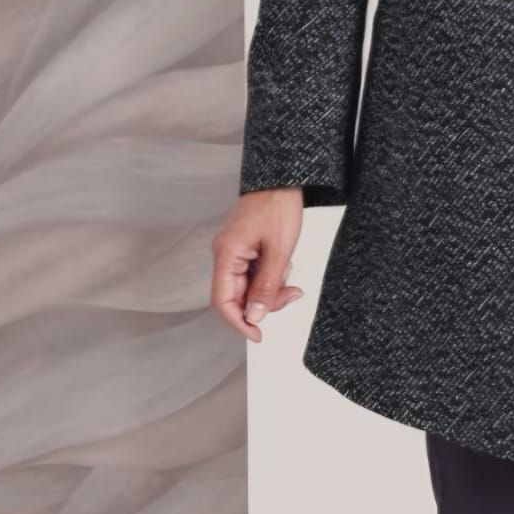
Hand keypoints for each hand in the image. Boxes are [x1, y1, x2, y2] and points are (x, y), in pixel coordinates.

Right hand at [209, 188, 305, 341]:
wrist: (283, 179)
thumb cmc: (278, 207)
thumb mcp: (279, 252)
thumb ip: (266, 287)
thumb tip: (254, 316)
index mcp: (226, 254)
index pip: (222, 301)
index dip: (238, 322)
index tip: (257, 334)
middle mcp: (225, 254)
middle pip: (237, 295)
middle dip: (264, 302)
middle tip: (290, 295)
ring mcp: (233, 251)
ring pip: (247, 285)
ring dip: (270, 289)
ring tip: (290, 275)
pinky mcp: (244, 247)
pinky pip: (253, 273)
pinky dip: (270, 276)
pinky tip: (284, 263)